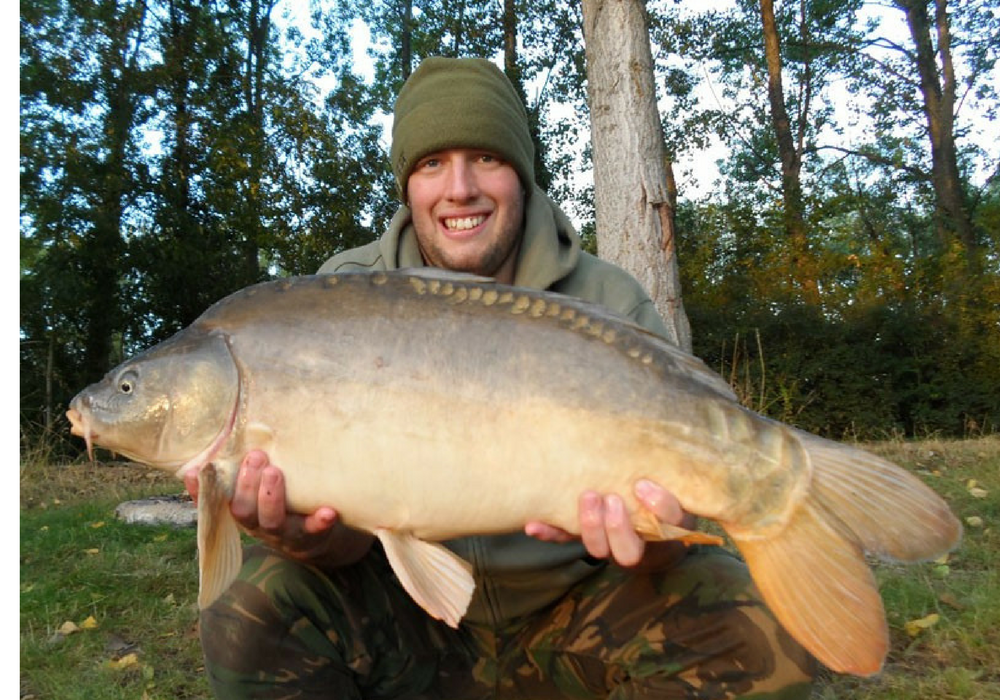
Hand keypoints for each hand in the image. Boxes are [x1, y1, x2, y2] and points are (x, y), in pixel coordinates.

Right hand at [184, 450, 372, 564]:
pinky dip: (320, 522)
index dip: (200, 492)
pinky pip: (314, 531)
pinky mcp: (311, 537)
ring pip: (272, 522)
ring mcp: (284, 533)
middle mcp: (258, 525)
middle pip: (244, 511)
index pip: (213, 504)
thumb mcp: (257, 490)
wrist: (314, 538)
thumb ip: (239, 471)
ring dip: (271, 498)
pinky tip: (328, 511)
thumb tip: (211, 445)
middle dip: (246, 485)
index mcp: (242, 511)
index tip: (194, 471)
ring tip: (274, 472)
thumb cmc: (280, 503)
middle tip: (255, 457)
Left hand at [525, 480, 692, 569]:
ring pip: (598, 549)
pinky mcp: (582, 538)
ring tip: (587, 497)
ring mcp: (608, 544)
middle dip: (617, 527)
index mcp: (664, 528)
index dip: (659, 507)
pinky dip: (550, 532)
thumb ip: (661, 470)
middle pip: (628, 551)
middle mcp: (636, 543)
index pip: (671, 524)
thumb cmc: (654, 492)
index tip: (643, 484)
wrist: (635, 517)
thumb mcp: (669, 482)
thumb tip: (663, 429)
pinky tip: (534, 525)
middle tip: (611, 499)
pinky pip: (565, 540)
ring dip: (589, 526)